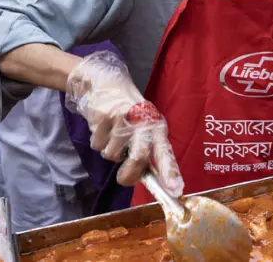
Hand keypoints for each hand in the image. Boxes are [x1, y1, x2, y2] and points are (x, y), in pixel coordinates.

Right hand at [66, 51, 183, 195]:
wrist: (104, 83)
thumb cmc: (128, 112)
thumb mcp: (143, 127)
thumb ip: (148, 149)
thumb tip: (152, 180)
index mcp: (156, 126)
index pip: (165, 152)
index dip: (170, 172)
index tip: (175, 190)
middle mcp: (142, 122)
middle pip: (139, 157)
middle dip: (129, 174)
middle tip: (123, 178)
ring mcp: (122, 118)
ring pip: (111, 155)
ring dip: (109, 151)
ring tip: (112, 134)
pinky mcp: (103, 116)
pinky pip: (97, 144)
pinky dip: (97, 140)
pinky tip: (102, 126)